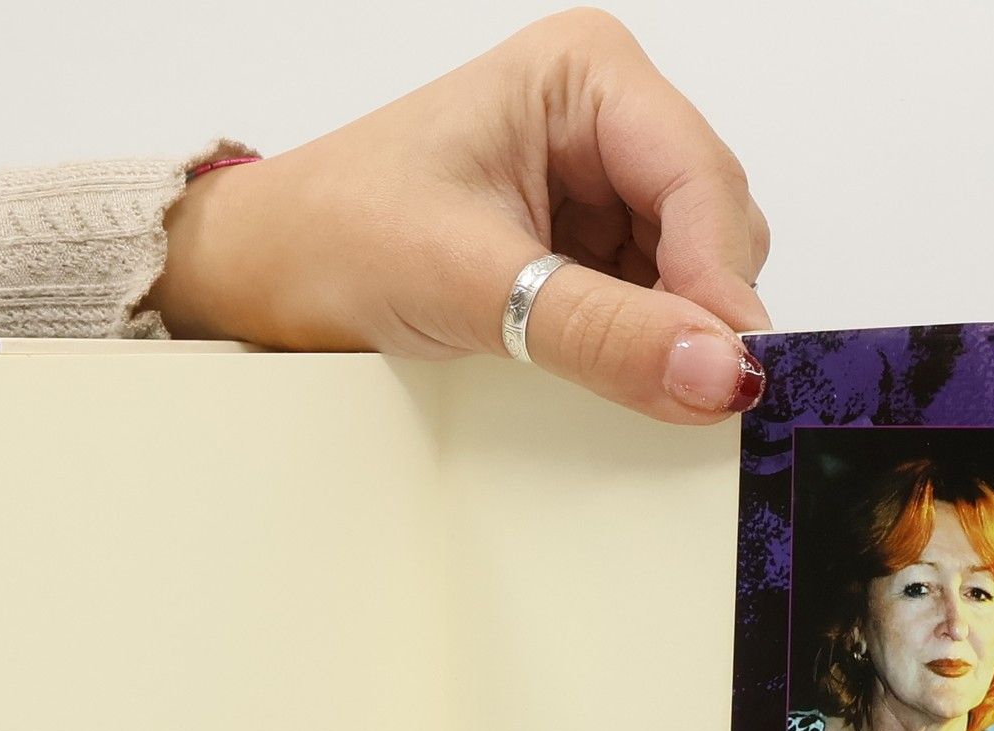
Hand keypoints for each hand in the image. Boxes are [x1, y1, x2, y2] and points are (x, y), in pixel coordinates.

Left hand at [153, 9, 771, 420]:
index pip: (699, 176)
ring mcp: (599, 189)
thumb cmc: (337, 235)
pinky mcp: (583, 253)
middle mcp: (605, 121)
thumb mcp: (473, 284)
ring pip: (692, 276)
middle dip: (698, 309)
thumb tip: (713, 373)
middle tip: (677, 391)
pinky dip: (640, 349)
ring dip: (666, 335)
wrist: (265, 275)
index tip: (729, 370)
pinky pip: (651, 309)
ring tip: (596, 370)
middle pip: (714, 226)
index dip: (720, 278)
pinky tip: (598, 371)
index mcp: (585, 75)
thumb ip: (601, 333)